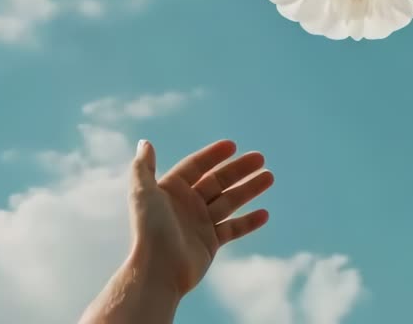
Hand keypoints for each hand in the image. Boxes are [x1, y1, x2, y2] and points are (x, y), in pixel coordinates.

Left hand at [129, 138, 274, 297]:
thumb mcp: (142, 193)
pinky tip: (264, 214)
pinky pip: (233, 228)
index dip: (213, 155)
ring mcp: (200, 224)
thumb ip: (143, 167)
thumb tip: (145, 143)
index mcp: (172, 190)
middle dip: (239, 169)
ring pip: (230, 201)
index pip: (196, 166)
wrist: (158, 270)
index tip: (233, 145)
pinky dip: (249, 221)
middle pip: (218, 181)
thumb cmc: (149, 230)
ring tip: (269, 177)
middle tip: (260, 159)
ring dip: (249, 189)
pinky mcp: (210, 243)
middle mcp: (187, 205)